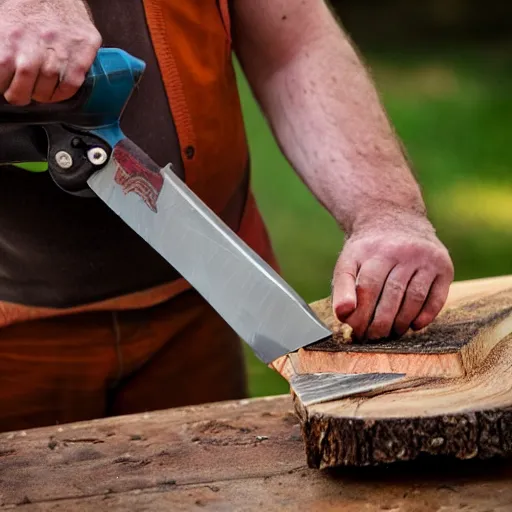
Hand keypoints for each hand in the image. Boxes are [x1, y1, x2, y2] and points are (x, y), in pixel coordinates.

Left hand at [0, 0, 100, 105]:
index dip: (2, 86)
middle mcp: (33, 47)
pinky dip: (62, 93)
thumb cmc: (29, 6)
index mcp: (9, 38)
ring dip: (41, 95)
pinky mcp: (82, 54)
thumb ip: (1, 48)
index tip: (6, 85)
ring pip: (45, 93)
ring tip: (40, 88)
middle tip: (21, 92)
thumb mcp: (3, 22)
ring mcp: (60, 52)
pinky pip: (70, 87)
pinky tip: (57, 88)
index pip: (0, 79)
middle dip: (19, 96)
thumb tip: (0, 70)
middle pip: (21, 92)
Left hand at [332, 217, 453, 340]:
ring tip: (391, 334)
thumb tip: (342, 315)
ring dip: (401, 322)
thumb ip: (342, 288)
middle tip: (373, 338)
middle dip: (380, 323)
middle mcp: (400, 251)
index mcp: (373, 251)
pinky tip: (414, 326)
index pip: (367, 288)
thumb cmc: (368, 251)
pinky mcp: (443, 265)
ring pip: (414, 298)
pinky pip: (437, 297)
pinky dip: (426, 316)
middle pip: (391, 295)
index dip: (361, 314)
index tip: (355, 331)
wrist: (394, 219)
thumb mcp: (348, 262)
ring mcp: (424, 257)